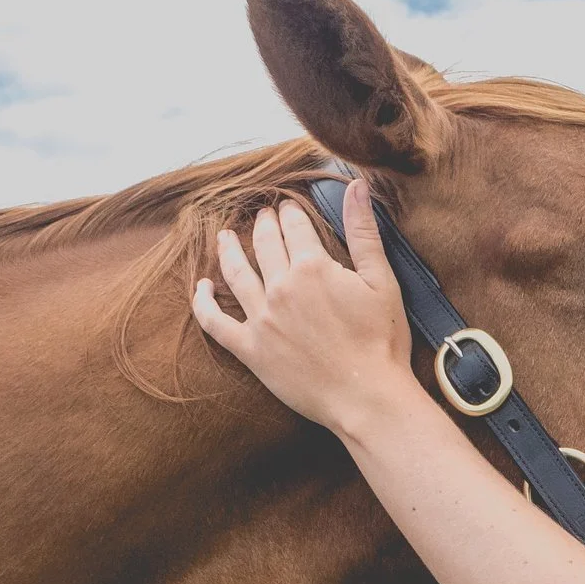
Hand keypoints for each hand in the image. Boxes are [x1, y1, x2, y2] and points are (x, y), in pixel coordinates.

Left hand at [191, 178, 417, 434]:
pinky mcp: (251, 350)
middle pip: (264, 245)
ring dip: (229, 250)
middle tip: (262, 216)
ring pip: (235, 274)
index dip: (291, 213)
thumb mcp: (382, 281)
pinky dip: (203, 302)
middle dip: (263, 225)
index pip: (294, 226)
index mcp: (312, 267)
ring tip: (225, 236)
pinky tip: (201, 287)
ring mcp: (261, 319)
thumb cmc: (382, 342)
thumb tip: (356, 186)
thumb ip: (364, 232)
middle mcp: (280, 288)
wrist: (367, 397)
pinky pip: (215, 323)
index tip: (288, 207)